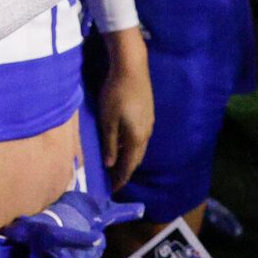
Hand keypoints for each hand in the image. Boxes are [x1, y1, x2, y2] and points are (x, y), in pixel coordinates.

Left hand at [96, 27, 154, 190]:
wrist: (132, 68)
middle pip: (136, 158)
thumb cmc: (116, 94)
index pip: (129, 165)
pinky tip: (122, 142)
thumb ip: (110, 143)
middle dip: (125, 169)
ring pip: (138, 147)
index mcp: (136, 138)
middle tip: (114, 179)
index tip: (113, 189)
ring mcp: (149, 123)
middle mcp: (146, 134)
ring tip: (117, 163)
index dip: (121, 177)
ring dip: (128, 157)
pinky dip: (131, 145)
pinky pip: (139, 137)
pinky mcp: (148, 113)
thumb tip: (110, 164)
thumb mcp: (108, 120)